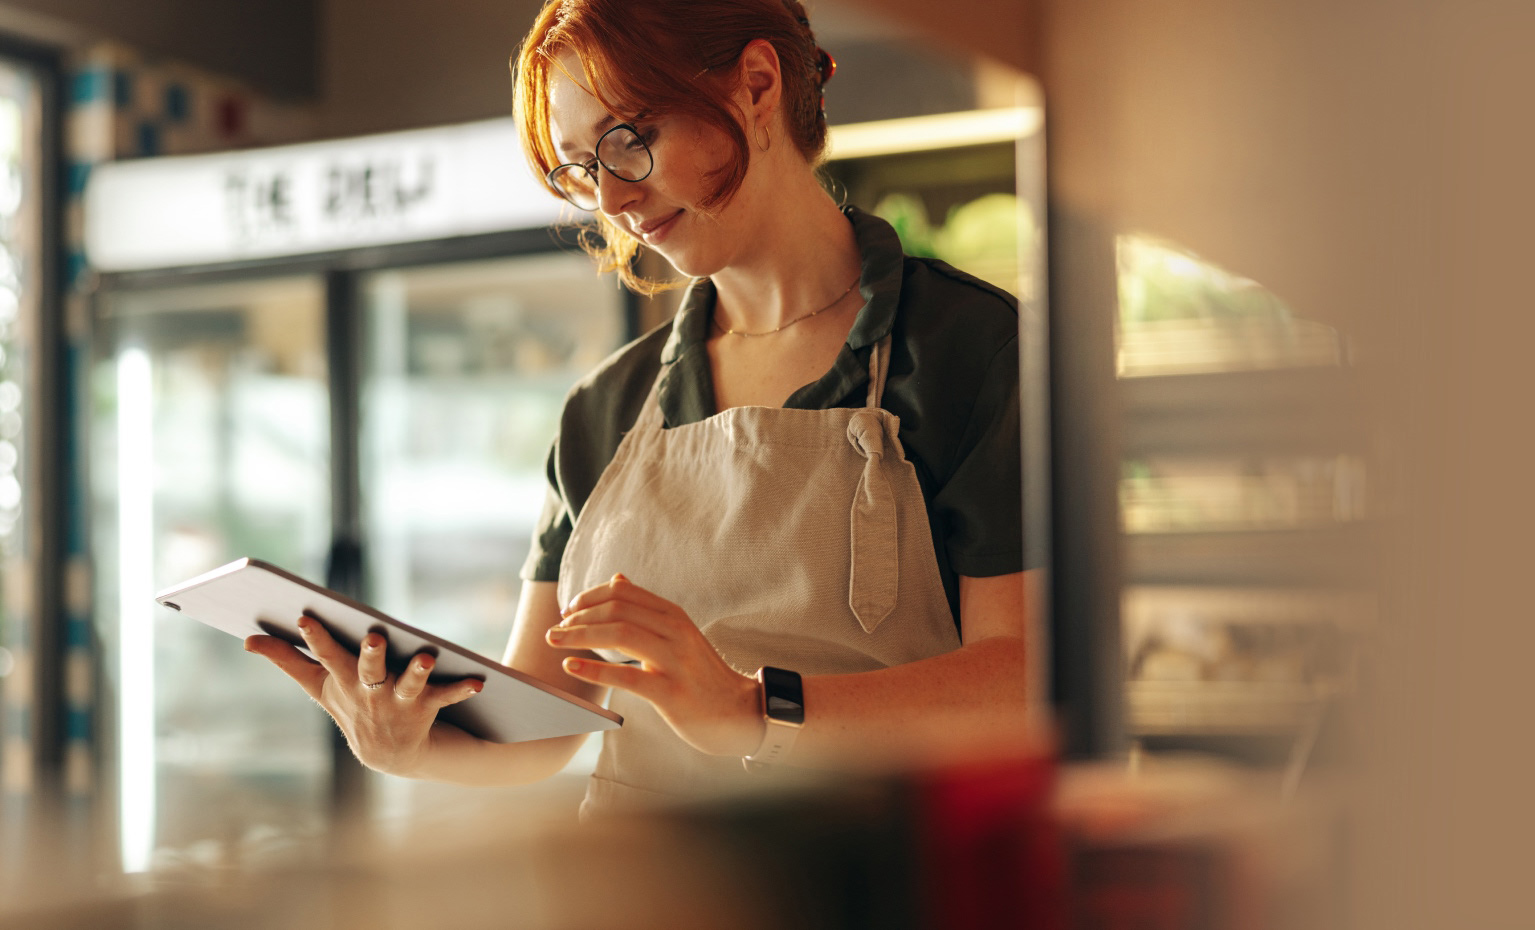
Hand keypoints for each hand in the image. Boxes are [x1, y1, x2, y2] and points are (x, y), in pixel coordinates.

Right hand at [245, 617, 482, 775]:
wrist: (389, 754)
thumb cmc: (351, 706)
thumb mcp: (319, 685)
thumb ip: (286, 660)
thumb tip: (247, 640)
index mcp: (342, 681)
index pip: (325, 656)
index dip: (316, 638)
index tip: (306, 617)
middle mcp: (369, 692)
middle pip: (368, 670)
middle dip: (370, 655)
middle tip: (374, 637)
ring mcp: (398, 703)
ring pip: (408, 685)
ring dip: (416, 672)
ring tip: (425, 657)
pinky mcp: (426, 709)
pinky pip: (445, 697)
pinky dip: (461, 689)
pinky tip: (478, 681)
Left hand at [548, 574, 763, 757]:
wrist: (738, 711)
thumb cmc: (700, 674)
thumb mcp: (678, 634)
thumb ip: (647, 609)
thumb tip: (617, 579)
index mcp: (674, 615)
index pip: (624, 592)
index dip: (590, 597)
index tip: (568, 610)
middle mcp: (675, 631)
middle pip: (617, 610)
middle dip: (578, 616)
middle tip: (554, 629)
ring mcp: (675, 661)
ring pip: (620, 635)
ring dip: (580, 635)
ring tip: (555, 641)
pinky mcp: (671, 692)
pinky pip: (627, 677)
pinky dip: (594, 670)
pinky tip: (570, 668)